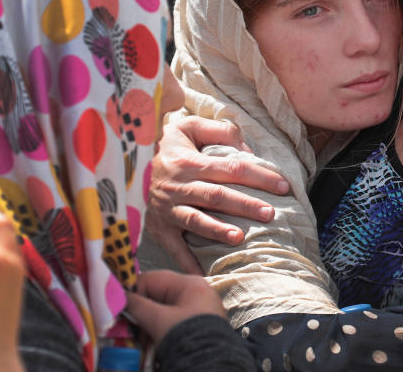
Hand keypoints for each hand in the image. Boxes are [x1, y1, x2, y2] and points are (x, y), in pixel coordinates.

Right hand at [125, 269, 226, 344]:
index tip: (121, 308)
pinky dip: (159, 329)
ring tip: (143, 338)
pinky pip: (171, 320)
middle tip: (130, 326)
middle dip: (141, 311)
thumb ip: (138, 306)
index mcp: (189, 283)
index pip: (152, 279)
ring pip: (162, 309)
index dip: (133, 292)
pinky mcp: (196, 323)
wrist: (211, 362)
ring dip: (149, 322)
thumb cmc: (187, 335)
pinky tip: (154, 342)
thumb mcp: (159, 319)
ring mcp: (197, 308)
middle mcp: (195, 292)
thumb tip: (121, 297)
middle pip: (157, 295)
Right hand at [146, 116, 290, 272]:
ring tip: (240, 238)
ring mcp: (167, 209)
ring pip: (196, 221)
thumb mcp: (189, 126)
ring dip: (218, 231)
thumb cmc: (164, 143)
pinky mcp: (158, 227)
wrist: (118, 160)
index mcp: (190, 162)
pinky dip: (188, 263)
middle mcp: (179, 186)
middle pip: (217, 196)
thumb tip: (247, 150)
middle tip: (271, 213)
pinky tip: (204, 276)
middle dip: (245, 205)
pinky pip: (173, 247)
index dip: (259, 176)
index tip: (284, 186)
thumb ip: (220, 131)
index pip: (232, 169)